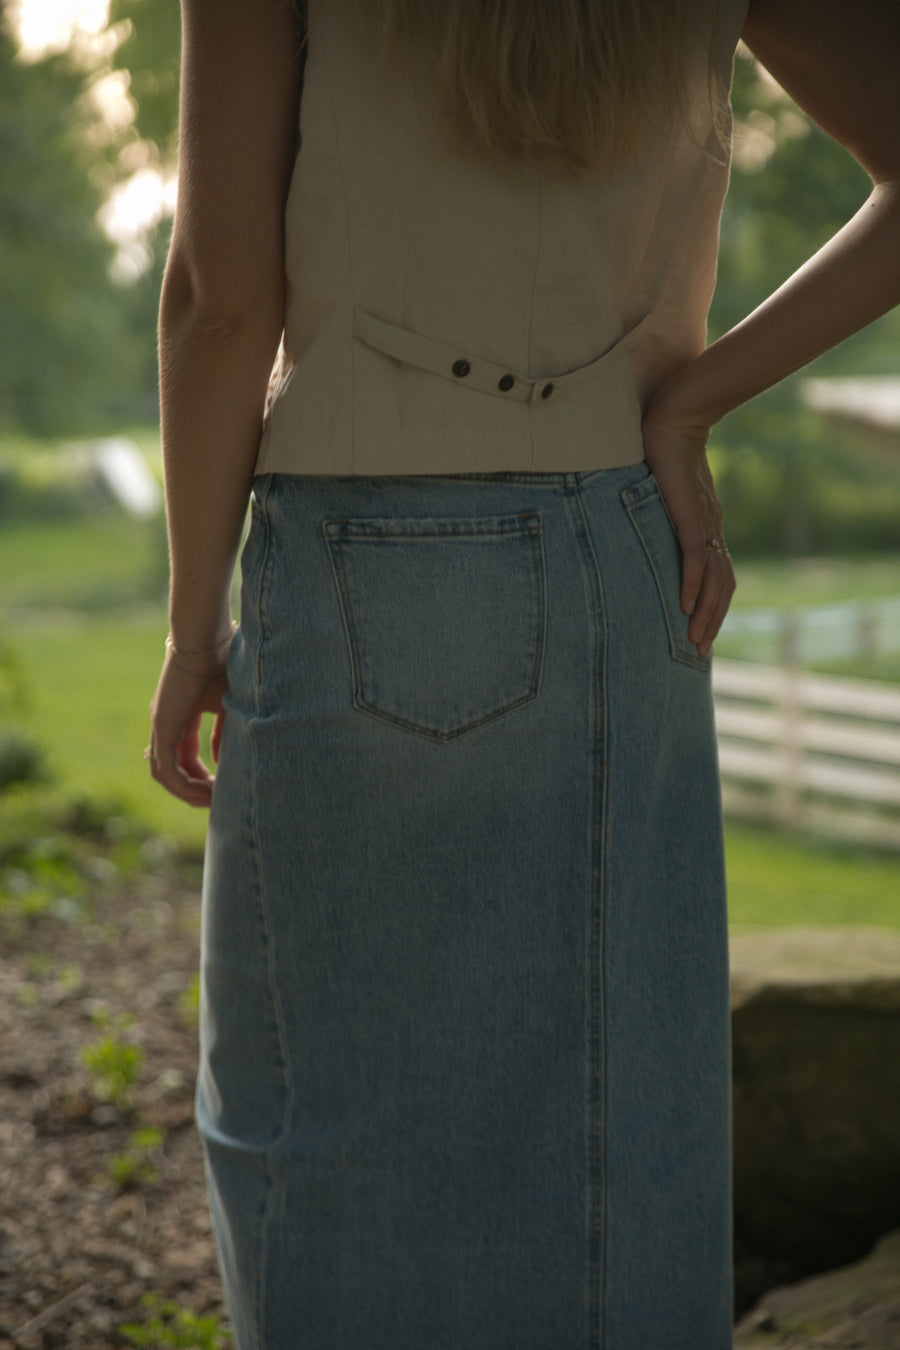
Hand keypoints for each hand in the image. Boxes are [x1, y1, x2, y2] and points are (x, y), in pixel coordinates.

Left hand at [147, 643, 229, 806]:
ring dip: (187, 793)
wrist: (205, 639)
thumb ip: (224, 733)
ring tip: (213, 801)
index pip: (184, 757)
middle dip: (194, 790)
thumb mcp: (227, 704)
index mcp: (178, 717)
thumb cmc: (221, 663)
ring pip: (164, 775)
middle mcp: (164, 724)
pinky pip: (166, 770)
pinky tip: (207, 791)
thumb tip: (223, 761)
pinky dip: (184, 785)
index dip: (201, 777)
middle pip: (171, 771)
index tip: (223, 788)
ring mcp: (160, 726)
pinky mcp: (163, 726)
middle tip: (217, 802)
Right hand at [642, 402, 735, 658]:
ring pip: (714, 579)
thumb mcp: (661, 496)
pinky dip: (693, 583)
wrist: (674, 419)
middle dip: (712, 621)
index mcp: (707, 530)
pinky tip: (685, 605)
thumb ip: (656, 519)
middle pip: (722, 587)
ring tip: (693, 639)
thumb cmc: (662, 454)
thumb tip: (634, 535)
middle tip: (699, 652)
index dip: (713, 608)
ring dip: (705, 612)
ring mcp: (703, 523)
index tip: (701, 635)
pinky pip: (695, 556)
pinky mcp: (690, 513)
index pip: (719, 578)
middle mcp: (711, 531)